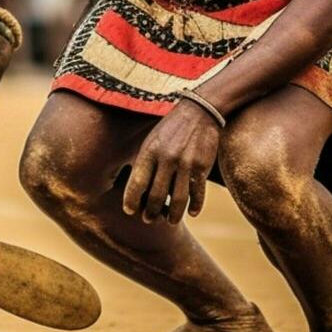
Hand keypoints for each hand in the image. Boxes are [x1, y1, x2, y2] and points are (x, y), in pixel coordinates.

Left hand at [122, 100, 221, 223]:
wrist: (200, 111)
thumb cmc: (171, 128)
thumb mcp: (152, 140)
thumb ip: (146, 162)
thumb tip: (139, 188)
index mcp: (150, 151)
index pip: (137, 183)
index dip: (131, 200)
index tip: (129, 210)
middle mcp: (166, 159)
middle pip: (157, 195)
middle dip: (151, 212)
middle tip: (149, 219)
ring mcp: (185, 163)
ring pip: (178, 199)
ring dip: (173, 215)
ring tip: (170, 221)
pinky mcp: (202, 166)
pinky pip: (197, 193)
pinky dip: (195, 206)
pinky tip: (192, 213)